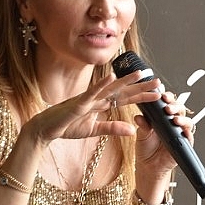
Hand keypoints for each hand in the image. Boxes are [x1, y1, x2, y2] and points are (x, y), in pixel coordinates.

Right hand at [31, 71, 161, 143]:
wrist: (46, 129)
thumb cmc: (67, 126)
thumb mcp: (94, 130)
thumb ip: (113, 129)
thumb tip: (133, 130)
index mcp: (102, 104)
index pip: (127, 99)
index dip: (142, 95)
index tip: (158, 93)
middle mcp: (98, 98)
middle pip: (124, 91)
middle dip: (141, 86)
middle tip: (159, 81)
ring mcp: (88, 99)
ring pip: (111, 88)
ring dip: (126, 80)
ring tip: (141, 73)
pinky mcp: (78, 103)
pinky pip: (92, 93)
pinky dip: (102, 85)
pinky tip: (112, 76)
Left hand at [132, 89, 194, 178]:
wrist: (149, 166)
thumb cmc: (146, 149)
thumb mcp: (141, 135)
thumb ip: (142, 125)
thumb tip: (138, 116)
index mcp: (162, 117)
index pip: (168, 103)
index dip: (167, 98)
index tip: (162, 96)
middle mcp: (173, 123)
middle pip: (180, 109)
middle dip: (175, 106)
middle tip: (168, 107)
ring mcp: (180, 133)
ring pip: (187, 121)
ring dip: (182, 119)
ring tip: (174, 120)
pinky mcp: (185, 143)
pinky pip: (190, 137)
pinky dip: (188, 133)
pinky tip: (184, 132)